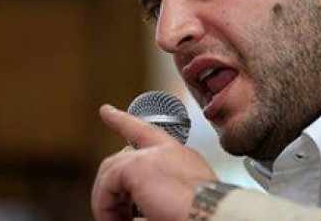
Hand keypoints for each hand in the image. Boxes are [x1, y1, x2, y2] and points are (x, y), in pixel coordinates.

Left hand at [91, 104, 218, 220]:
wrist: (215, 216)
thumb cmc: (205, 214)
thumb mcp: (185, 201)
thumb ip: (160, 197)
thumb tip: (136, 215)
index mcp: (182, 158)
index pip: (148, 133)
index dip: (124, 120)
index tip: (106, 110)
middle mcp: (167, 151)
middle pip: (122, 156)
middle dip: (107, 182)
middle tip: (109, 213)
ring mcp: (151, 155)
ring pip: (111, 171)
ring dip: (107, 201)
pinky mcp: (136, 166)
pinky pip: (107, 184)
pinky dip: (105, 206)